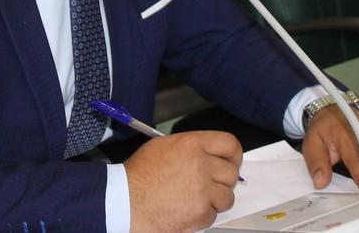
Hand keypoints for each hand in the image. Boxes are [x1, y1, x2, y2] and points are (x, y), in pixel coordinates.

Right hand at [125, 131, 242, 231]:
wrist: (124, 201)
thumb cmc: (138, 175)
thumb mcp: (163, 147)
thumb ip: (191, 149)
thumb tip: (210, 157)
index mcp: (192, 144)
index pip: (230, 144)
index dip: (234, 155)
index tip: (231, 163)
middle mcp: (201, 164)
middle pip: (231, 173)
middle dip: (223, 181)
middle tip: (209, 185)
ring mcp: (203, 190)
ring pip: (227, 197)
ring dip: (215, 200)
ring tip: (196, 199)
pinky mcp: (200, 212)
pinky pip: (213, 215)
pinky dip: (202, 216)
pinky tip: (185, 210)